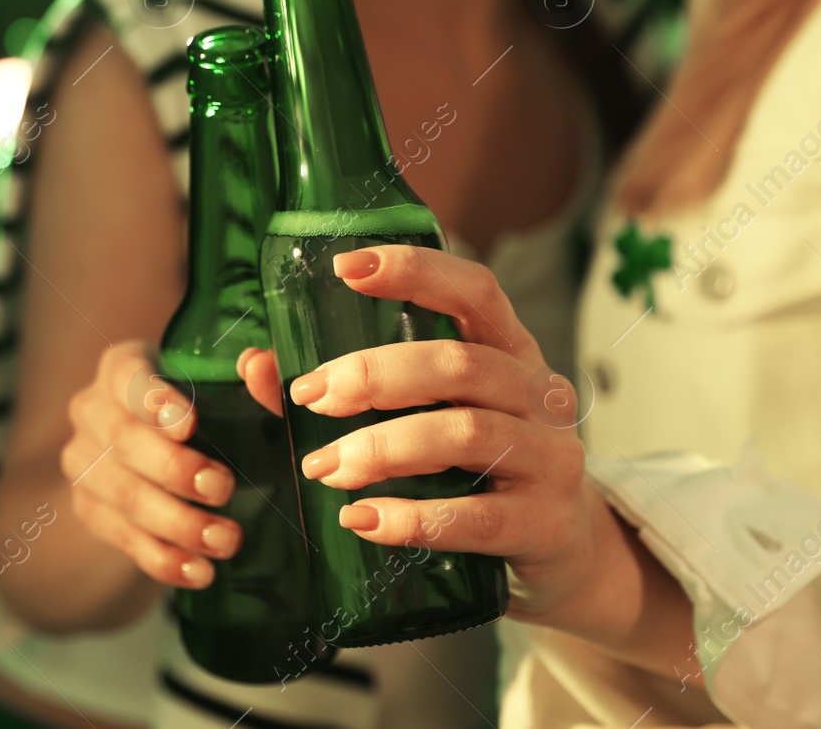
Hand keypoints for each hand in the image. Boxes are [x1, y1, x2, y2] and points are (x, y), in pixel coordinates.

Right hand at [61, 340, 244, 588]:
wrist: (171, 462)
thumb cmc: (212, 412)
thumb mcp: (235, 392)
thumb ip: (256, 380)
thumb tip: (259, 364)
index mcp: (123, 367)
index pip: (127, 376)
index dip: (155, 401)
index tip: (190, 425)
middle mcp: (92, 410)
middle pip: (123, 440)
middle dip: (174, 469)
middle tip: (223, 488)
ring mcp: (83, 463)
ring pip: (122, 496)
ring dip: (177, 523)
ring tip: (226, 540)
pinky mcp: (89, 510)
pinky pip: (122, 539)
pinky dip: (164, 559)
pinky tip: (200, 571)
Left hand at [237, 244, 621, 625]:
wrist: (564, 552)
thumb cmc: (479, 471)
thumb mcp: (432, 418)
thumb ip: (346, 392)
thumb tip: (256, 366)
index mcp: (510, 350)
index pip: (474, 291)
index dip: (414, 272)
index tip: (345, 269)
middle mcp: (538, 394)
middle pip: (457, 364)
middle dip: (373, 376)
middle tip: (309, 397)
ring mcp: (549, 458)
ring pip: (464, 434)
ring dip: (382, 448)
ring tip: (324, 469)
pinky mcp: (543, 523)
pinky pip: (474, 516)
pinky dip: (411, 517)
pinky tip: (362, 520)